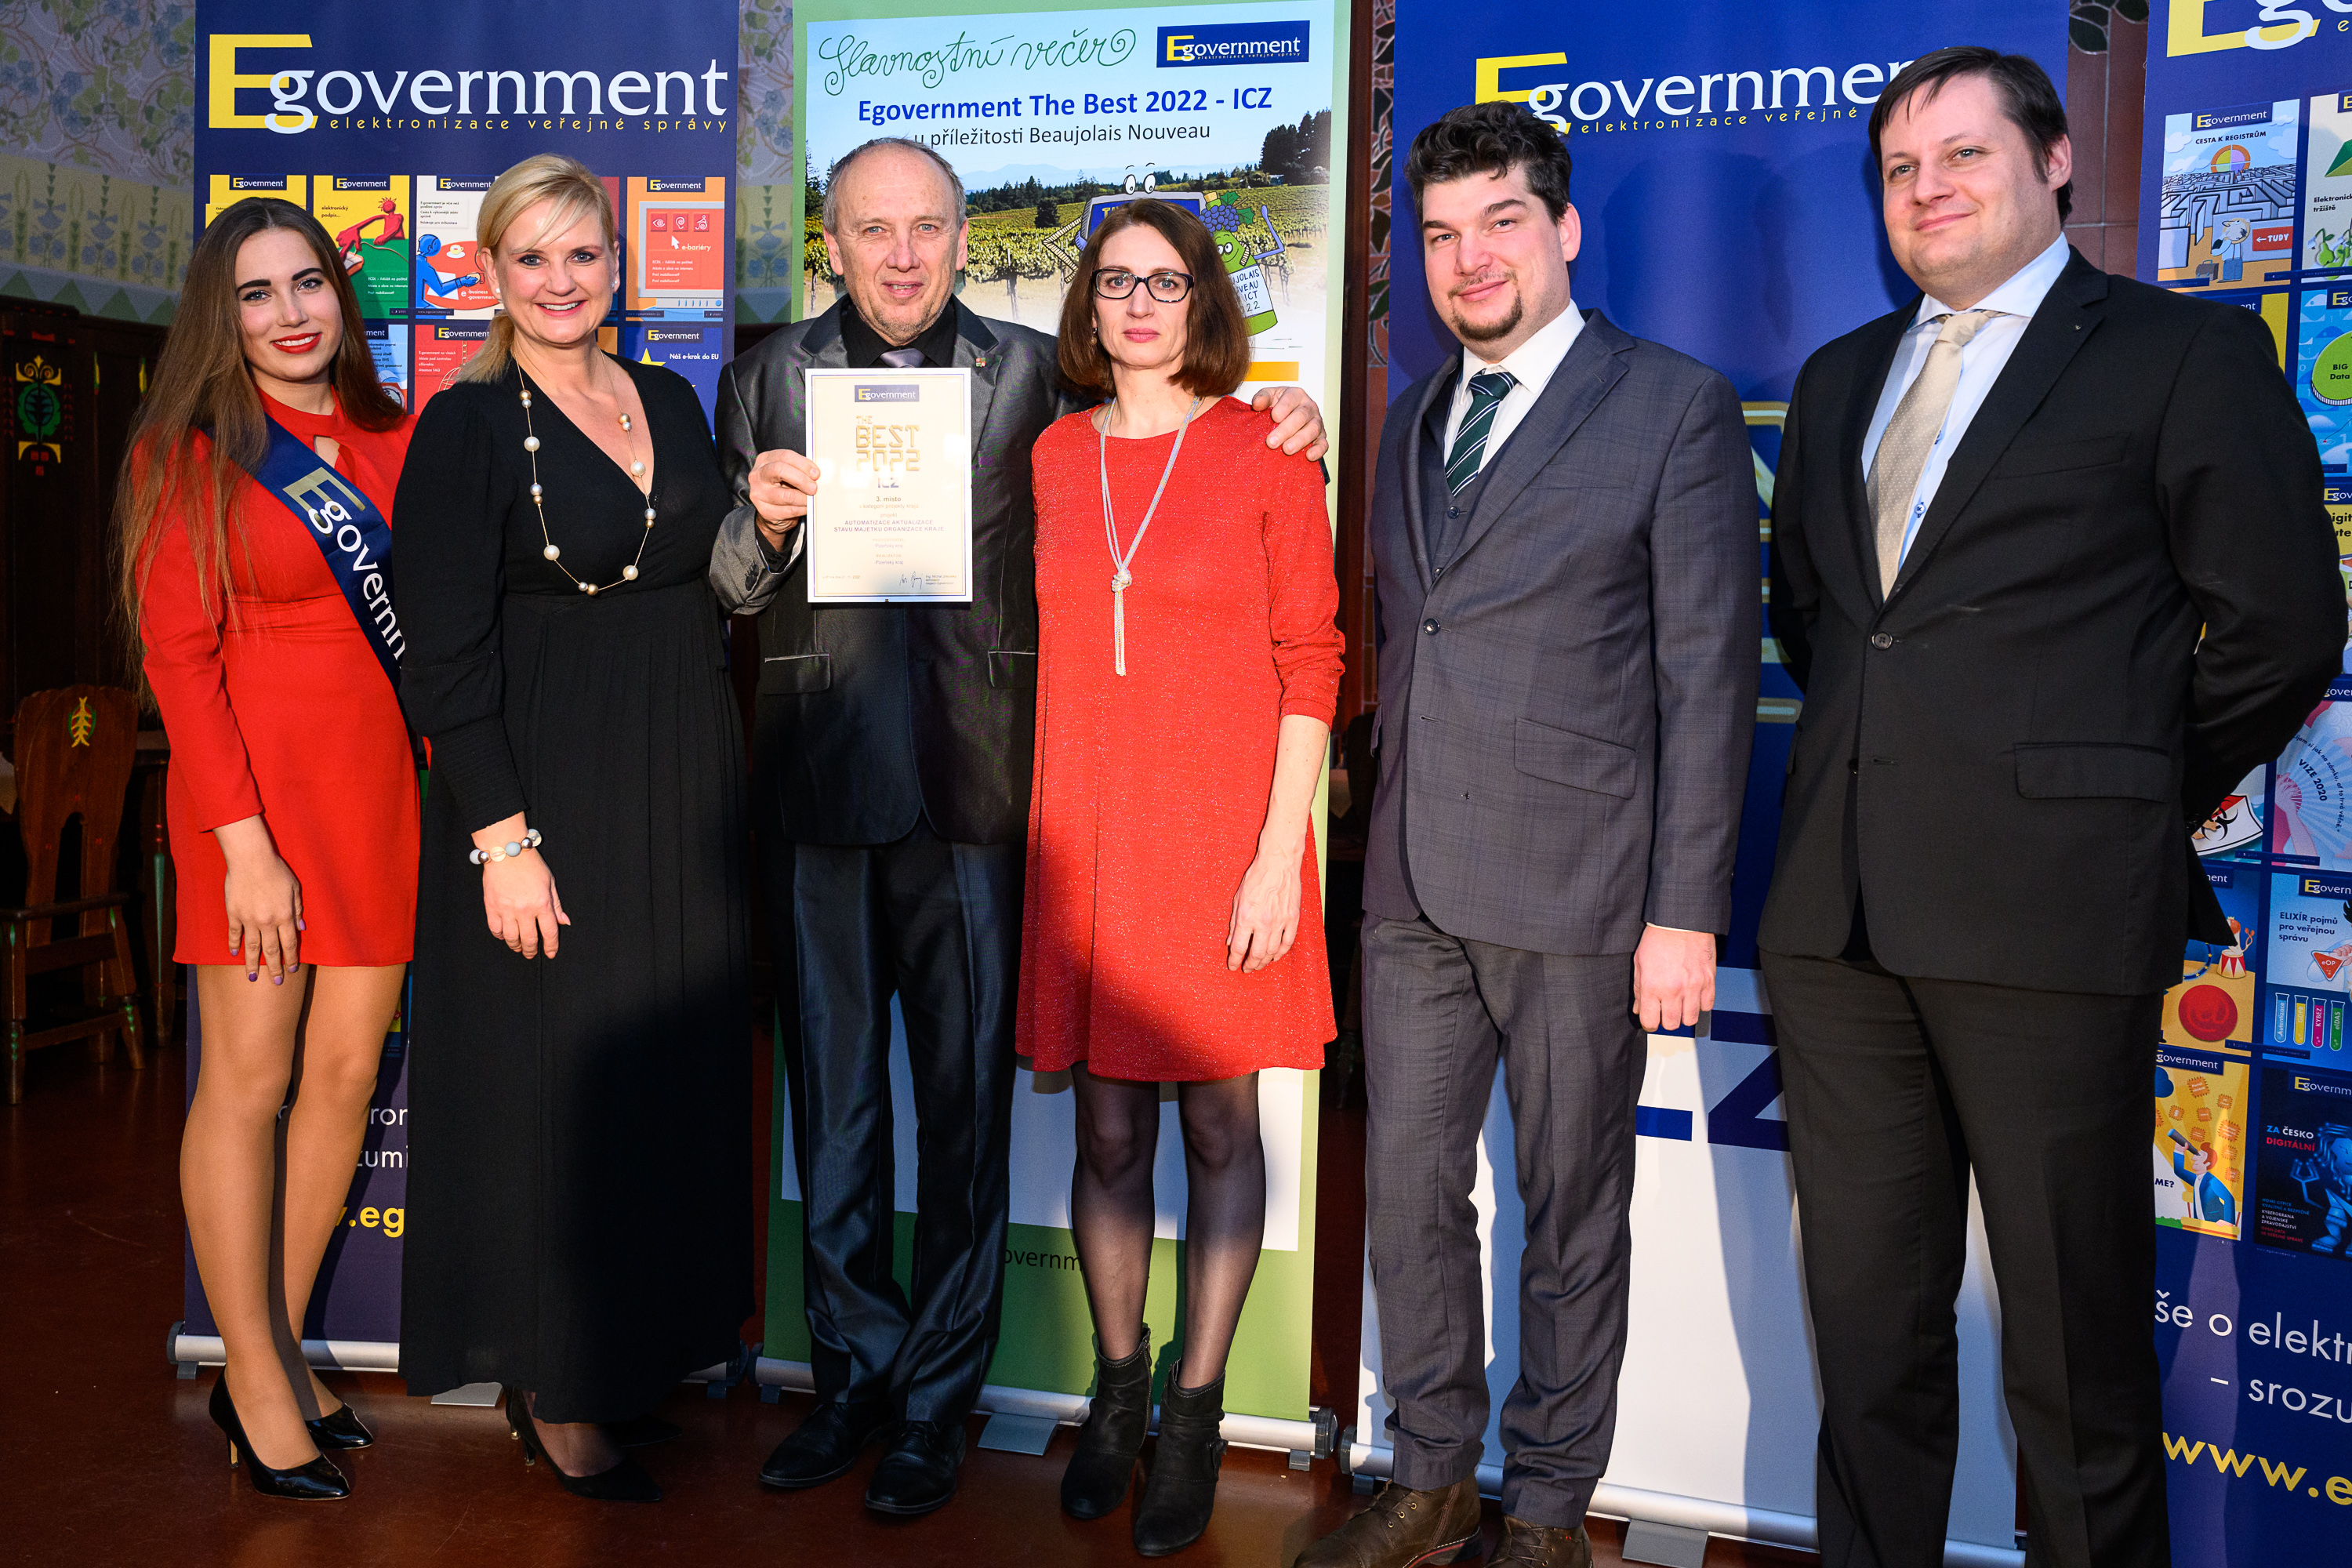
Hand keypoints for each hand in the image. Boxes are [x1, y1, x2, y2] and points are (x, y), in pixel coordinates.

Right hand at [214, 815, 300, 982]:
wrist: (251, 859)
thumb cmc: (276, 871)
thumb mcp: (295, 888)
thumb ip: (298, 910)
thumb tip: (301, 928)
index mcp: (285, 916)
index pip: (289, 944)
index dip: (291, 959)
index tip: (292, 970)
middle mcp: (267, 922)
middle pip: (272, 950)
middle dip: (275, 968)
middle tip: (276, 982)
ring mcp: (248, 919)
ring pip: (251, 947)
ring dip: (252, 964)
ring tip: (253, 977)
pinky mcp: (234, 913)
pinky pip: (234, 934)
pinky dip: (234, 944)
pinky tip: (234, 954)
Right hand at [475, 815, 568, 957]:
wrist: (507, 852)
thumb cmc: (531, 865)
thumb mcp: (550, 883)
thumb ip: (556, 905)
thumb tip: (565, 922)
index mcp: (542, 904)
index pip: (549, 932)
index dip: (551, 946)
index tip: (551, 953)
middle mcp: (525, 910)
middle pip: (530, 939)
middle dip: (532, 950)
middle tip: (532, 954)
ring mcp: (506, 910)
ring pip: (512, 938)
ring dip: (517, 946)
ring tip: (519, 948)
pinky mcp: (491, 907)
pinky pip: (495, 929)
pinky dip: (501, 936)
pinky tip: (505, 936)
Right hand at [748, 447, 819, 546]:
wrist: (771, 510)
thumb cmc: (783, 487)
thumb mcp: (789, 473)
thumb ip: (800, 470)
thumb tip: (816, 474)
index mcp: (765, 460)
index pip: (785, 456)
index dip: (803, 464)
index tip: (816, 473)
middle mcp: (758, 475)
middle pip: (780, 470)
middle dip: (801, 479)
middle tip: (814, 487)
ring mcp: (758, 493)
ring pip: (787, 495)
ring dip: (804, 498)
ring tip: (812, 499)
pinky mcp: (764, 511)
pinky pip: (789, 510)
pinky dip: (802, 509)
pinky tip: (806, 507)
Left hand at [1227, 840, 1303, 972]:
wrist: (1278, 864)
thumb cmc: (1256, 878)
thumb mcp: (1238, 899)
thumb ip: (1235, 923)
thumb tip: (1231, 941)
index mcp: (1247, 918)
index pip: (1239, 948)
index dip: (1234, 960)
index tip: (1232, 966)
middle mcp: (1263, 923)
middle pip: (1256, 954)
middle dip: (1250, 965)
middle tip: (1246, 968)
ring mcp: (1280, 922)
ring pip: (1272, 952)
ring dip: (1264, 961)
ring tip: (1259, 964)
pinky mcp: (1292, 919)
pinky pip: (1287, 943)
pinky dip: (1280, 953)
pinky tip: (1275, 956)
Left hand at [1250, 386, 1328, 461]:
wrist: (1289, 416)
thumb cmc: (1278, 406)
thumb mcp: (1269, 397)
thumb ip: (1262, 397)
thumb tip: (1257, 404)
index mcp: (1296, 394)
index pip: (1291, 399)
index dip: (1283, 408)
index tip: (1274, 417)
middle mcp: (1309, 407)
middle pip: (1301, 417)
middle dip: (1286, 430)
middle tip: (1271, 442)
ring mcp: (1317, 422)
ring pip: (1313, 430)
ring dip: (1299, 441)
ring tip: (1286, 449)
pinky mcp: (1321, 437)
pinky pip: (1323, 444)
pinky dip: (1318, 450)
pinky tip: (1309, 456)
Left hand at [1633, 925, 1716, 1032]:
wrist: (1681, 922)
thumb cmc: (1658, 939)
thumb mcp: (1640, 963)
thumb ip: (1638, 989)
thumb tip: (1638, 1009)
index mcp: (1652, 986)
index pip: (1650, 1021)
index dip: (1649, 1023)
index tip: (1651, 1020)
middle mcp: (1673, 990)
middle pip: (1671, 1024)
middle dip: (1666, 1020)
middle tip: (1665, 1010)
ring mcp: (1693, 987)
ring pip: (1690, 1019)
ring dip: (1684, 1014)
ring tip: (1680, 1003)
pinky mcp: (1708, 981)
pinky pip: (1707, 1006)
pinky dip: (1700, 1004)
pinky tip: (1693, 995)